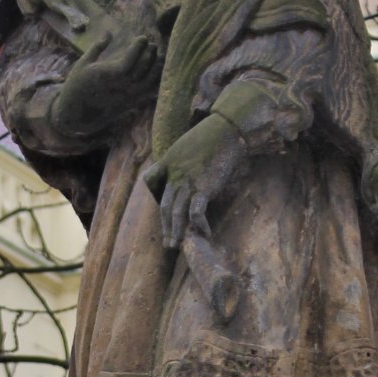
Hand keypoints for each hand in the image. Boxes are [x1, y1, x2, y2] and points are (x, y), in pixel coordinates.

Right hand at [51, 31, 157, 136]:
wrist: (77, 114)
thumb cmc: (77, 85)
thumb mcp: (83, 63)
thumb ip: (97, 47)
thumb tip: (108, 33)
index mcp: (105, 76)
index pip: (127, 63)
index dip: (137, 49)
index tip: (142, 37)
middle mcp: (118, 88)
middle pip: (141, 71)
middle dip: (149, 55)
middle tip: (152, 44)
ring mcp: (126, 97)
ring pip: (148, 83)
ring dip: (156, 67)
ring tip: (159, 55)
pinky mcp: (130, 104)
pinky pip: (148, 93)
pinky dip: (156, 82)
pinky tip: (159, 71)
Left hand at [143, 114, 241, 248]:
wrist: (226, 131)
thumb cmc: (211, 135)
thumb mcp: (186, 143)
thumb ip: (181, 157)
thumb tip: (187, 165)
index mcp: (167, 162)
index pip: (151, 180)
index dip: (154, 193)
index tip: (161, 207)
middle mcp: (174, 175)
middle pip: (164, 205)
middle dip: (165, 226)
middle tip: (167, 242)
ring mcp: (188, 183)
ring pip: (176, 213)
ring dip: (176, 231)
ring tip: (177, 245)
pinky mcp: (203, 188)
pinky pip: (196, 212)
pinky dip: (198, 225)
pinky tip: (204, 233)